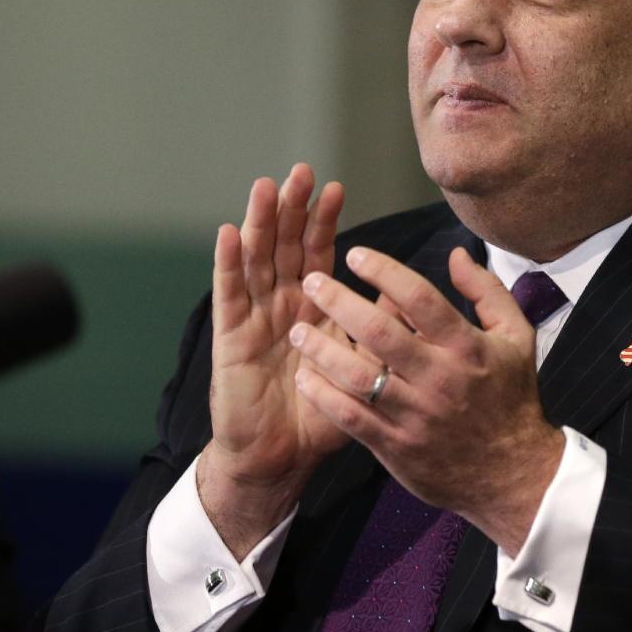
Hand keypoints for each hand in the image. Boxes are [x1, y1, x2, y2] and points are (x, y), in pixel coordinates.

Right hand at [198, 165, 374, 556]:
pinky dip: (228, 263)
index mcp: (312, 308)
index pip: (317, 254)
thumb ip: (376, 329)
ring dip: (259, 222)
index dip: (323, 221)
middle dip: (291, 208)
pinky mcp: (231, 339)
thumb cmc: (321, 416)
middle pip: (283, 246)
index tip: (336, 187)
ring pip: (255, 260)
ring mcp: (253, 318)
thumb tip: (403, 292)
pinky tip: (228, 232)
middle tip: (300, 171)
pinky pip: (229, 295)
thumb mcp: (359, 367)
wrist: (280, 460)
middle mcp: (280, 305)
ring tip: (265, 187)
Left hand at [290, 246, 565, 554]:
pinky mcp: (396, 447)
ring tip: (298, 329)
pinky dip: (324, 396)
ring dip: (322, 349)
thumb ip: (487, 291)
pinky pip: (351, 418)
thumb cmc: (511, 397)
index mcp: (466, 346)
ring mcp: (414, 414)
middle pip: (379, 332)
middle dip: (339, 301)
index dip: (384, 272)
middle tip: (311, 281)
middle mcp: (438, 378)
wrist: (512, 474)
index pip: (419, 298)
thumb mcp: (517, 336)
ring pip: (358, 376)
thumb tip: (456, 253)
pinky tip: (305, 376)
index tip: (356, 255)